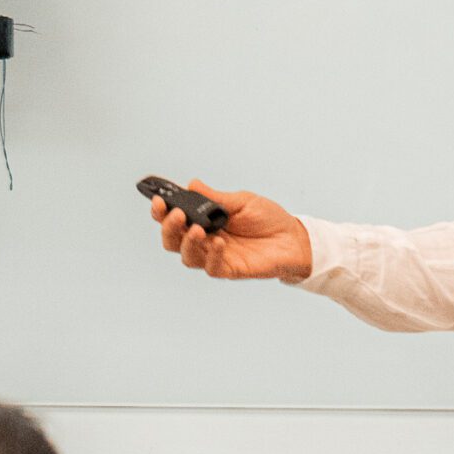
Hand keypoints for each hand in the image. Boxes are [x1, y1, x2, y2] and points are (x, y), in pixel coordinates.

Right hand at [150, 179, 312, 281]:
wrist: (293, 238)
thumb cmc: (268, 219)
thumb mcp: (242, 201)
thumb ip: (216, 198)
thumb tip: (191, 184)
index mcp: (203, 220)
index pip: (175, 218)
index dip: (162, 212)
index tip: (159, 201)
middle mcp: (205, 239)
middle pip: (172, 241)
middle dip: (169, 228)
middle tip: (177, 216)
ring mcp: (215, 256)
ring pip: (187, 256)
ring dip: (187, 243)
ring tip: (198, 229)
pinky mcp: (229, 269)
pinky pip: (212, 267)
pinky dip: (212, 255)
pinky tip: (219, 243)